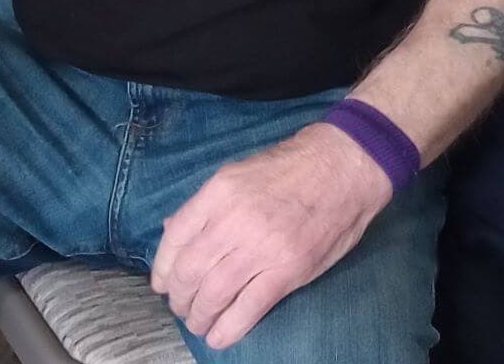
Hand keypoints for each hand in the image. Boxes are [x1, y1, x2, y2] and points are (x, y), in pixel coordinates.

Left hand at [150, 121, 392, 350]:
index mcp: (219, 190)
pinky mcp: (288, 271)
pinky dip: (228, 328)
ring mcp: (261, 247)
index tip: (161, 283)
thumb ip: (206, 204)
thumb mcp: (239, 172)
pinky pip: (249, 308)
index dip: (163, 266)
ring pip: (214, 293)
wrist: (342, 167)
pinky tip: (218, 336)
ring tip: (197, 322)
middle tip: (180, 307)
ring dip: (199, 315)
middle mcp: (234, 219)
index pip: (176, 235)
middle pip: (190, 269)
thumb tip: (172, 229)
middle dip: (179, 296)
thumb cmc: (290, 167)